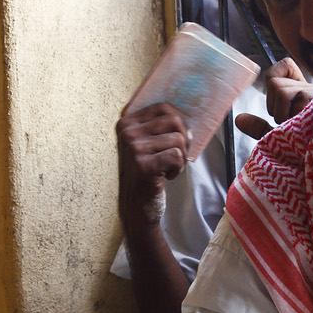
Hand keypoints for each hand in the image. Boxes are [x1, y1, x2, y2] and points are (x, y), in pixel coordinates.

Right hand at [117, 102, 191, 231]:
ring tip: (168, 168)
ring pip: (178, 139)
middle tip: (177, 156)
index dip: (179, 123)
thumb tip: (186, 114)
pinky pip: (177, 156)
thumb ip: (160, 126)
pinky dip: (177, 169)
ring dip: (180, 158)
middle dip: (183, 140)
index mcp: (127, 122)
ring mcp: (133, 148)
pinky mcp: (143, 165)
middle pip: (174, 121)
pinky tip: (166, 177)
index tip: (176, 140)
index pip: (163, 108)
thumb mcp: (148, 143)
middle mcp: (127, 132)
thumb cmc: (147, 171)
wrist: (136, 204)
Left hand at [236, 59, 312, 139]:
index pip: (285, 65)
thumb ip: (260, 128)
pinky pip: (290, 96)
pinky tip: (304, 126)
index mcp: (305, 91)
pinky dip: (288, 114)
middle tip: (291, 125)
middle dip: (274, 108)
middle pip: (275, 82)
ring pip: (280, 89)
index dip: (275, 80)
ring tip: (299, 128)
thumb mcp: (281, 139)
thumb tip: (238, 119)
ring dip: (281, 114)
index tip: (281, 106)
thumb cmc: (308, 151)